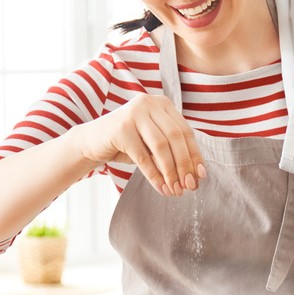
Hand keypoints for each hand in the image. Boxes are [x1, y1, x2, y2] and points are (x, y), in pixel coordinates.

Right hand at [68, 93, 205, 195]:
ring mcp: (134, 113)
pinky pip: (143, 157)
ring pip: (161, 147)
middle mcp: (149, 103)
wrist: (93, 142)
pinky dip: (154, 175)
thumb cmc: (127, 144)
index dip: (195, 155)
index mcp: (162, 104)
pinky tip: (161, 188)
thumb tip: (196, 176)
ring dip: (170, 172)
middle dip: (184, 165)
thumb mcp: (153, 144)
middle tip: (189, 187)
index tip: (200, 176)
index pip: (185, 131)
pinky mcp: (121, 128)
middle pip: (176, 137)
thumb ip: (172, 151)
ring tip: (175, 191)